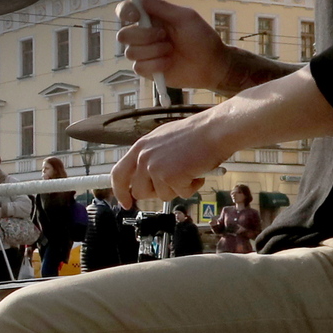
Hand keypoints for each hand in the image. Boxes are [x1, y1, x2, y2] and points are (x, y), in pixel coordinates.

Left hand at [111, 109, 229, 206]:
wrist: (214, 130)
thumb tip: (144, 178)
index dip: (120, 191)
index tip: (125, 202)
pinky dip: (192, 187)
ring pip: (162, 195)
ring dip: (177, 188)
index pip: (118, 174)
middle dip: (156, 192)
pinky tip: (198, 172)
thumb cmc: (196, 134)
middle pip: (140, 191)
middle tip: (173, 183)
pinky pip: (181, 194)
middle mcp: (144, 158)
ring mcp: (156, 168)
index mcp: (140, 147)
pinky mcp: (171, 177)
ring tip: (189, 171)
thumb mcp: (162, 140)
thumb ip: (150, 157)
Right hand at [117, 0, 232, 91]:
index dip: (125, 12)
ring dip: (154, 51)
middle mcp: (143, 35)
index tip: (136, 16)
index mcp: (151, 18)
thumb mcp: (184, 18)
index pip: (126, 11)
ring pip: (130, 52)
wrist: (211, 65)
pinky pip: (138, 67)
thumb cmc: (201, 38)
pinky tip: (169, 63)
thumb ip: (162, 7)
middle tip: (164, 36)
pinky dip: (155, 65)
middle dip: (144, 36)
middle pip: (123, 35)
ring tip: (171, 51)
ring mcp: (144, 53)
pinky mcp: (146, 69)